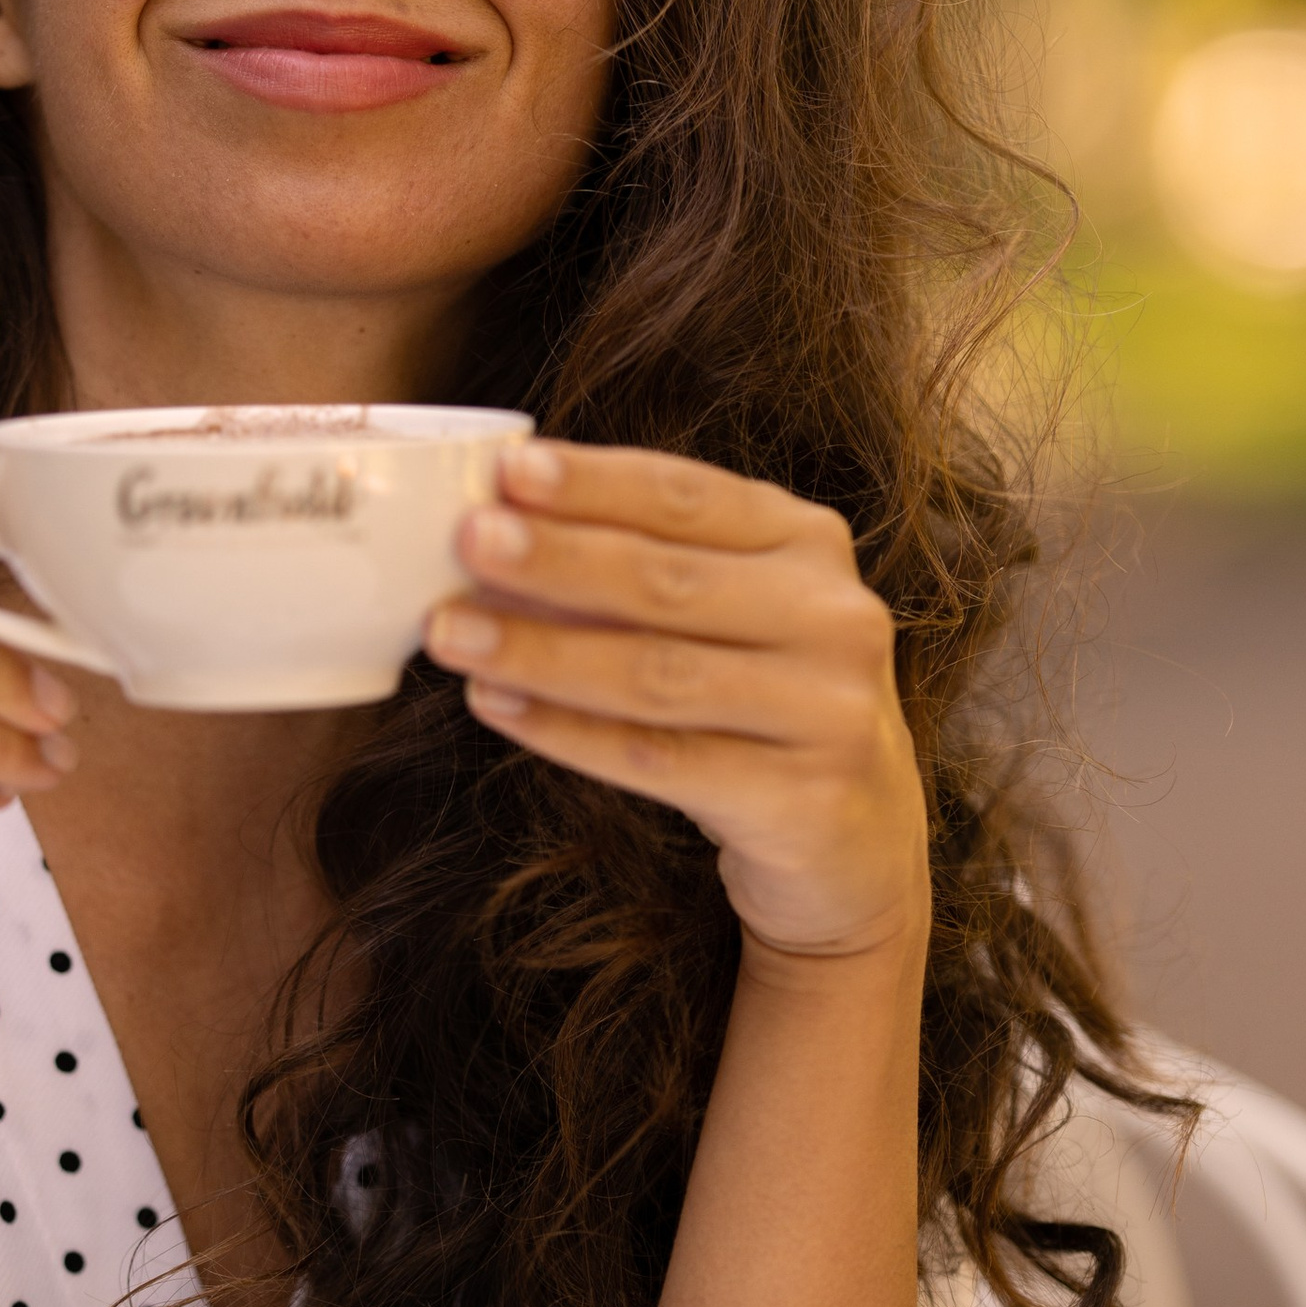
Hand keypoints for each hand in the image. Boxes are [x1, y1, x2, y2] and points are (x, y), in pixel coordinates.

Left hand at [423, 440, 926, 961]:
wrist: (852, 836)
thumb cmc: (758, 700)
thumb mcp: (726, 611)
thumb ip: (639, 564)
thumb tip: (498, 532)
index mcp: (809, 542)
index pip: (689, 497)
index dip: (594, 483)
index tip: (508, 470)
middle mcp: (833, 616)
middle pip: (668, 581)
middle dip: (556, 559)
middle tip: (468, 541)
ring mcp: (828, 710)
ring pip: (656, 674)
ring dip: (541, 651)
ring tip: (453, 633)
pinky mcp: (803, 798)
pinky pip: (660, 759)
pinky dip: (568, 732)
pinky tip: (498, 706)